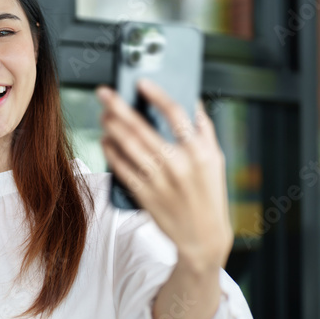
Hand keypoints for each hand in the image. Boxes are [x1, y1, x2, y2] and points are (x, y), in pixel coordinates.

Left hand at [96, 78, 232, 269]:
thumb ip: (203, 129)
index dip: (156, 94)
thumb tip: (191, 99)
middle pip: (142, 127)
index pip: (175, 113)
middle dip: (118, 106)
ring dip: (111, 127)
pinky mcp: (146, 195)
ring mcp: (160, 181)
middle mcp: (179, 164)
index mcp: (200, 151)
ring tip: (103, 114)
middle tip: (104, 92)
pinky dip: (111, 152)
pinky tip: (106, 140)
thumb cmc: (209, 194)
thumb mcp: (216, 159)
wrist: (203, 237)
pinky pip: (122, 168)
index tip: (140, 81)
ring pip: (128, 146)